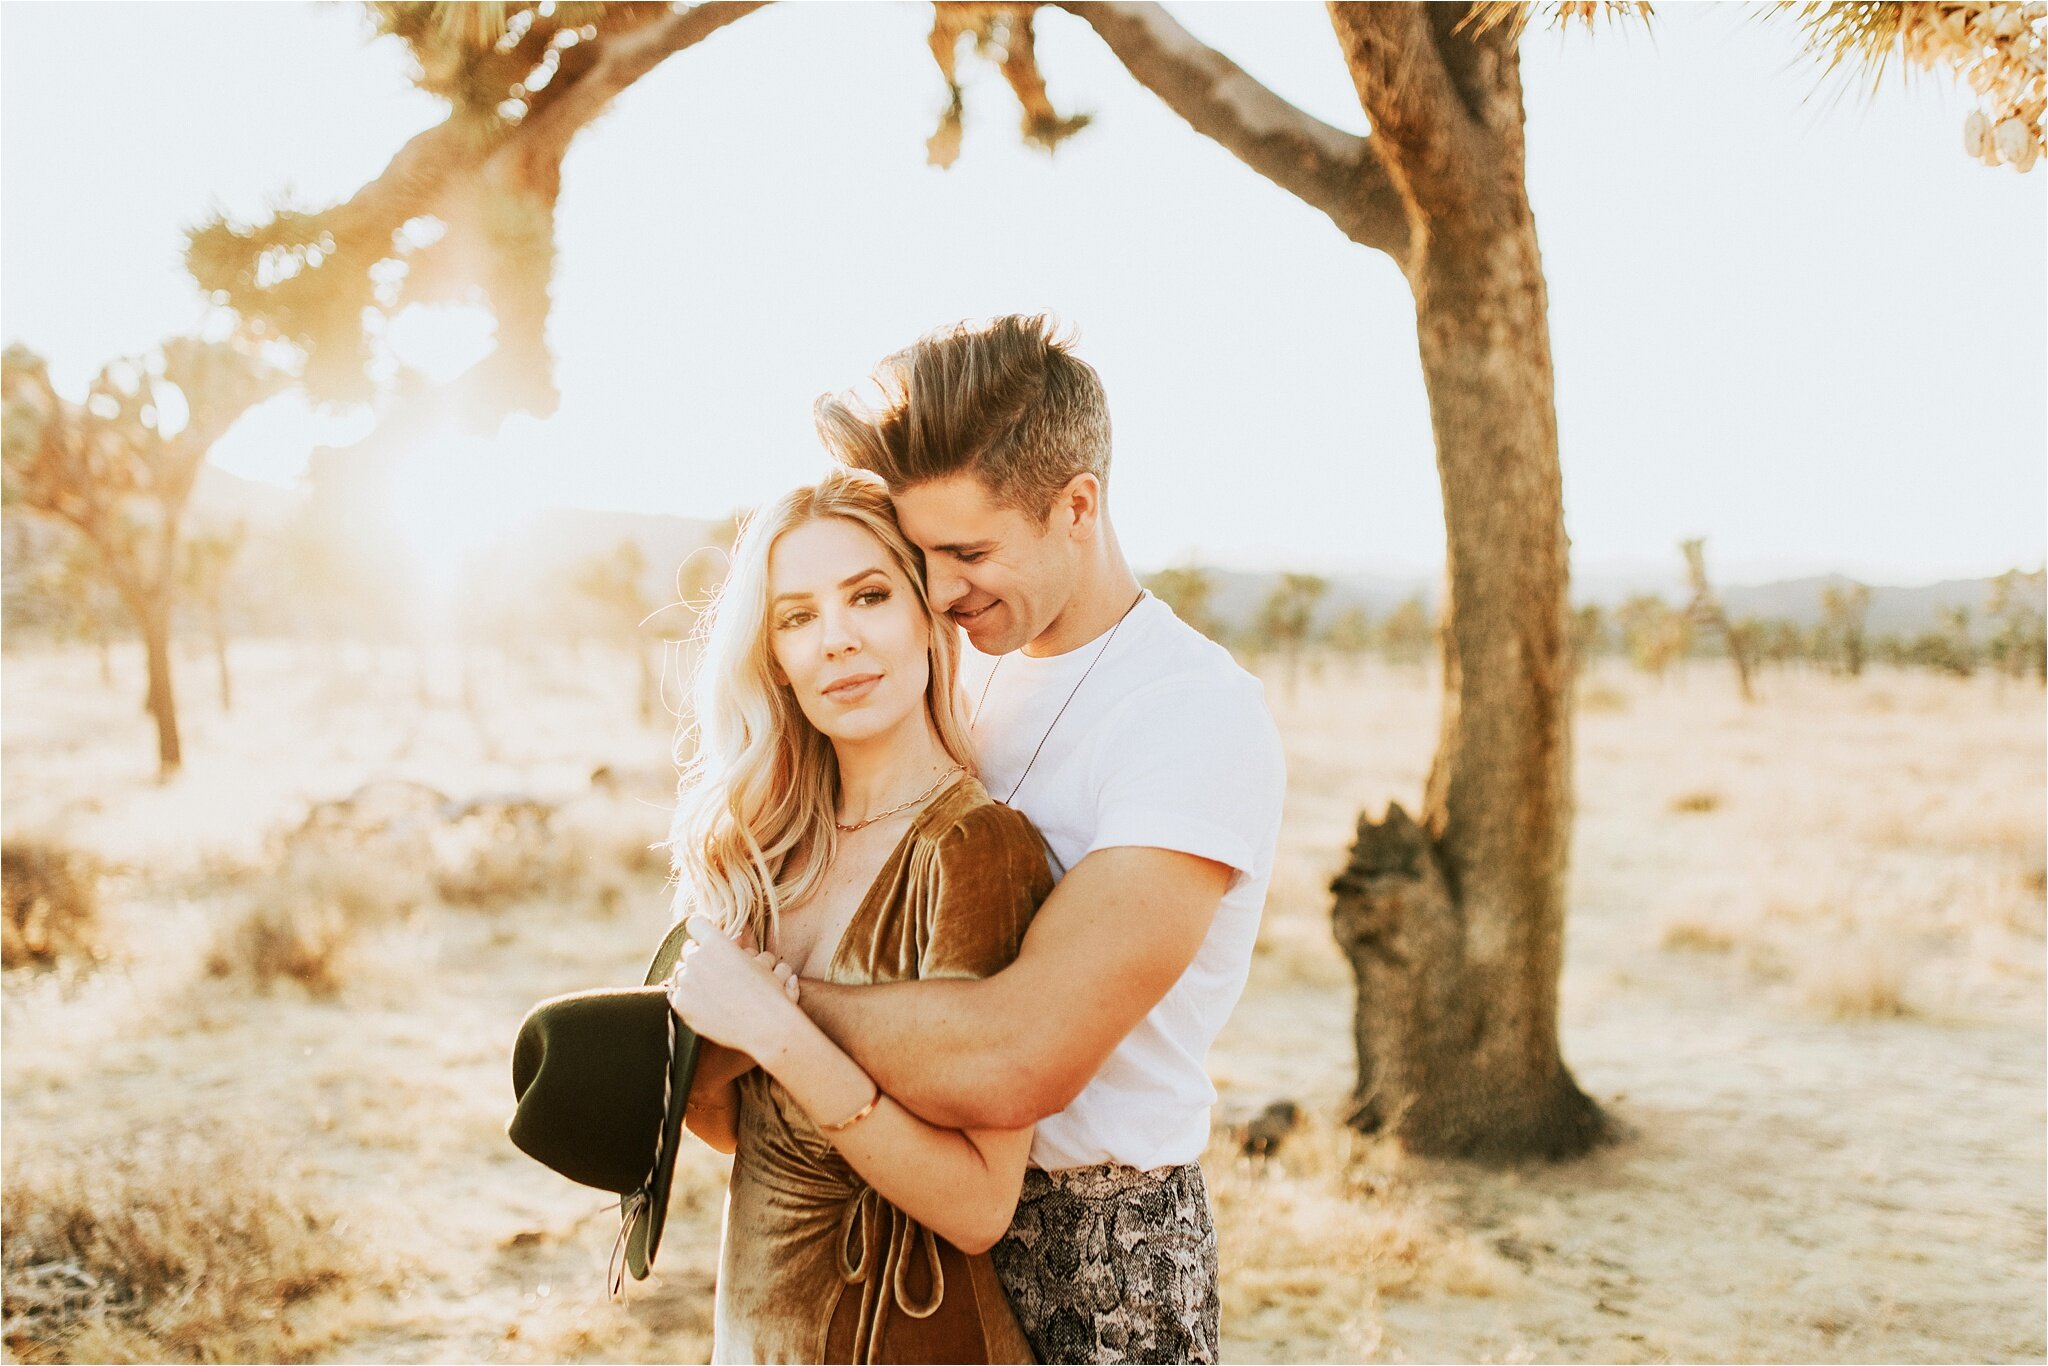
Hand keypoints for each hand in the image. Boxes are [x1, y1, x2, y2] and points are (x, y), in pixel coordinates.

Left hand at [667, 914, 800, 1056]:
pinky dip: (688, 998)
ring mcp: (687, 982)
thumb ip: (744, 951)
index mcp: (715, 942)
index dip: (703, 931)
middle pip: (688, 949)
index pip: (695, 923)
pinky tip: (704, 1004)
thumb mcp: (763, 962)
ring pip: (681, 972)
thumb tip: (737, 944)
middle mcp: (696, 958)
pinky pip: (676, 994)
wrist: (766, 1027)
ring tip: (711, 988)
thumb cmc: (770, 993)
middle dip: (699, 956)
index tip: (709, 940)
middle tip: (714, 968)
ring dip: (693, 977)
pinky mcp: (682, 1004)